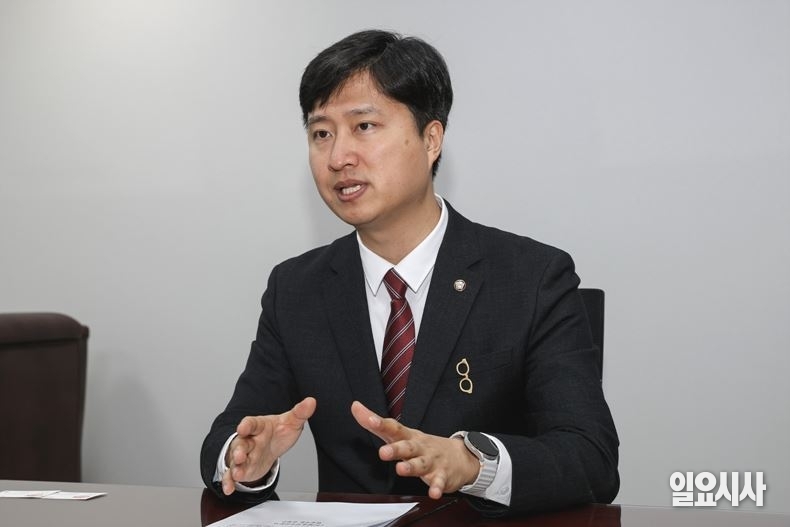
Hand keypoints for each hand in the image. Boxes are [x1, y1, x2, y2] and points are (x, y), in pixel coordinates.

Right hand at [222, 397, 316, 494]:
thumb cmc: (278, 431)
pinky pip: (232, 475)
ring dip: (235, 467)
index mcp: (259, 426)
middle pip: (241, 444)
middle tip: (239, 456)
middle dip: (238, 450)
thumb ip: (300, 412)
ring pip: (236, 461)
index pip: (251, 423)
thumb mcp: (291, 422)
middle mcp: (248, 440)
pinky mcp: (243, 468)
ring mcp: (244, 455)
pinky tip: (229, 488)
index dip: (247, 425)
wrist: (273, 444)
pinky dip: (230, 482)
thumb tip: (311, 402)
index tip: (243, 427)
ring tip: (237, 474)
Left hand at [350, 401, 479, 498]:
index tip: (369, 419)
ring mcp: (431, 461)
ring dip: (411, 467)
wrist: (460, 456)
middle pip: (407, 446)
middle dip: (395, 449)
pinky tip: (433, 493)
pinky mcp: (442, 476)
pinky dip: (436, 487)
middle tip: (383, 452)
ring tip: (401, 469)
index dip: (381, 424)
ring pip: (420, 464)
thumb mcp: (401, 434)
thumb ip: (378, 424)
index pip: (393, 428)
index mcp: (408, 437)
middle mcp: (419, 447)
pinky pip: (439, 482)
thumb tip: (355, 407)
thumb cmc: (423, 445)